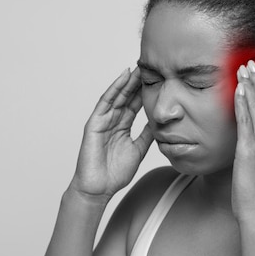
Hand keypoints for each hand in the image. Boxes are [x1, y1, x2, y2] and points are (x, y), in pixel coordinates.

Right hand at [68, 67, 153, 200]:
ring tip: (139, 67)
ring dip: (127, 81)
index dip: (145, 92)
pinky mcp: (94, 124)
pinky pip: (105, 102)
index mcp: (122, 127)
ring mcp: (103, 121)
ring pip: (117, 96)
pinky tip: (122, 78)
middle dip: (137, 82)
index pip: (134, 104)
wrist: (99, 188)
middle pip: (126, 97)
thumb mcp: (138, 150)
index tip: (158, 79)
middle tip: (150, 67)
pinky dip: (113, 89)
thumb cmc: (114, 173)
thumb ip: (147, 136)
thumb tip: (160, 123)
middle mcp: (112, 121)